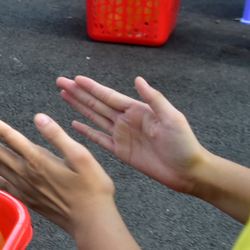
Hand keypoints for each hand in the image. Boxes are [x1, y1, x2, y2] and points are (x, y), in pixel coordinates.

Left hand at [0, 106, 116, 236]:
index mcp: (37, 159)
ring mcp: (23, 187)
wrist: (91, 222)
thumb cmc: (92, 188)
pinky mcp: (26, 198)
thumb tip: (39, 117)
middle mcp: (25, 172)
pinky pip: (2, 184)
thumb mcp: (82, 156)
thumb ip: (57, 136)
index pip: (8, 135)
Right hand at [57, 76, 211, 195]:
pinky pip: (98, 139)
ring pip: (94, 117)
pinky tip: (74, 124)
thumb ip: (154, 99)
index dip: (91, 87)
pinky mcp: (120, 151)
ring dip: (79, 107)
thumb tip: (138, 80)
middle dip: (78, 93)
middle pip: (96, 103)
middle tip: (61, 82)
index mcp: (137, 110)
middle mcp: (126, 120)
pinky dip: (86, 131)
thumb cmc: (184, 144)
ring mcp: (121, 135)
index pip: (108, 96)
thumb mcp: (173, 118)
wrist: (188, 171)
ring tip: (64, 95)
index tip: (75, 78)